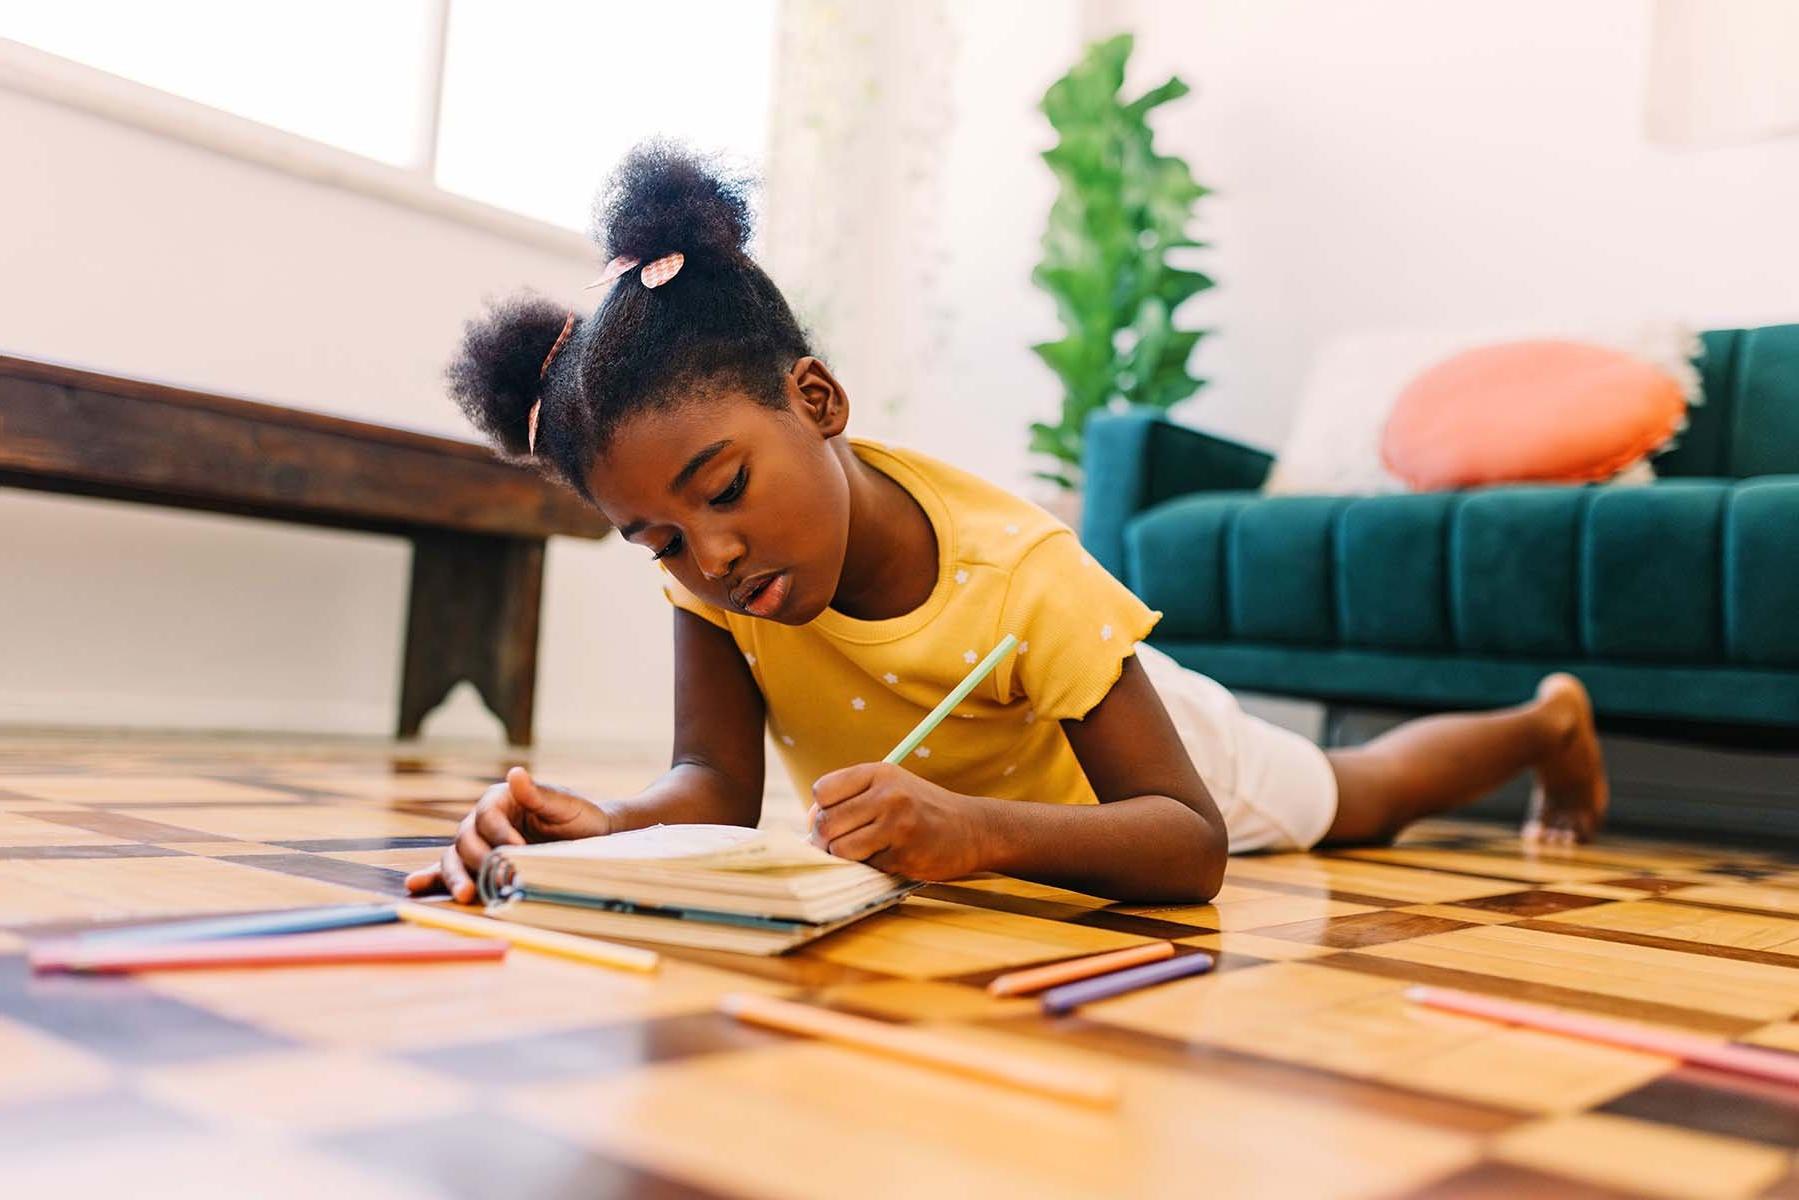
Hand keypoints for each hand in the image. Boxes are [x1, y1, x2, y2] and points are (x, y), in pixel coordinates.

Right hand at [404, 766, 609, 903]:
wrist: (591, 839)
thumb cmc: (579, 818)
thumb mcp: (564, 804)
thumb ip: (539, 793)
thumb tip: (516, 774)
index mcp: (502, 799)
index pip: (488, 815)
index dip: (499, 833)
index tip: (518, 850)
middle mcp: (484, 820)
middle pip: (466, 839)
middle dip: (478, 860)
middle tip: (495, 879)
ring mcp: (479, 844)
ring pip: (455, 857)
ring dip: (455, 876)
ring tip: (464, 894)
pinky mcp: (478, 865)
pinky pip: (450, 870)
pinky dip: (434, 878)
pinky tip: (417, 885)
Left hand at [808, 762, 993, 879]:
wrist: (973, 828)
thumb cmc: (921, 808)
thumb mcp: (890, 788)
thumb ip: (850, 798)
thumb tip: (808, 824)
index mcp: (879, 773)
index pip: (822, 791)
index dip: (820, 809)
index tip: (834, 819)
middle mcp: (888, 795)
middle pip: (826, 823)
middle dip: (826, 839)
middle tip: (840, 843)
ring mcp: (897, 826)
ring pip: (840, 849)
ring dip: (846, 856)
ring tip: (864, 851)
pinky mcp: (904, 855)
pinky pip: (866, 867)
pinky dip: (871, 867)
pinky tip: (890, 857)